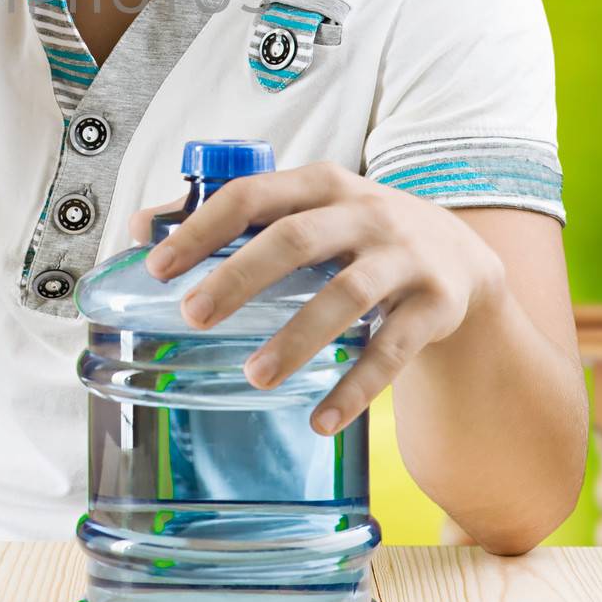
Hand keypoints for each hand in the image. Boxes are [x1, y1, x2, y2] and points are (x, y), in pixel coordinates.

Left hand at [128, 161, 507, 436]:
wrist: (461, 256)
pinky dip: (356, 386)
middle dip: (240, 276)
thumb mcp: (305, 210)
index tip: (159, 268)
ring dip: (298, 337)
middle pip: (296, 238)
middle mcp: (365, 212)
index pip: (252, 194)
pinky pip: (393, 349)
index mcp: (320, 184)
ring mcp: (405, 256)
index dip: (203, 228)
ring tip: (253, 376)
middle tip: (192, 316)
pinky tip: (321, 418)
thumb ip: (231, 218)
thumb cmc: (356, 233)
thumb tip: (140, 229)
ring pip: (347, 295)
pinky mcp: (437, 304)